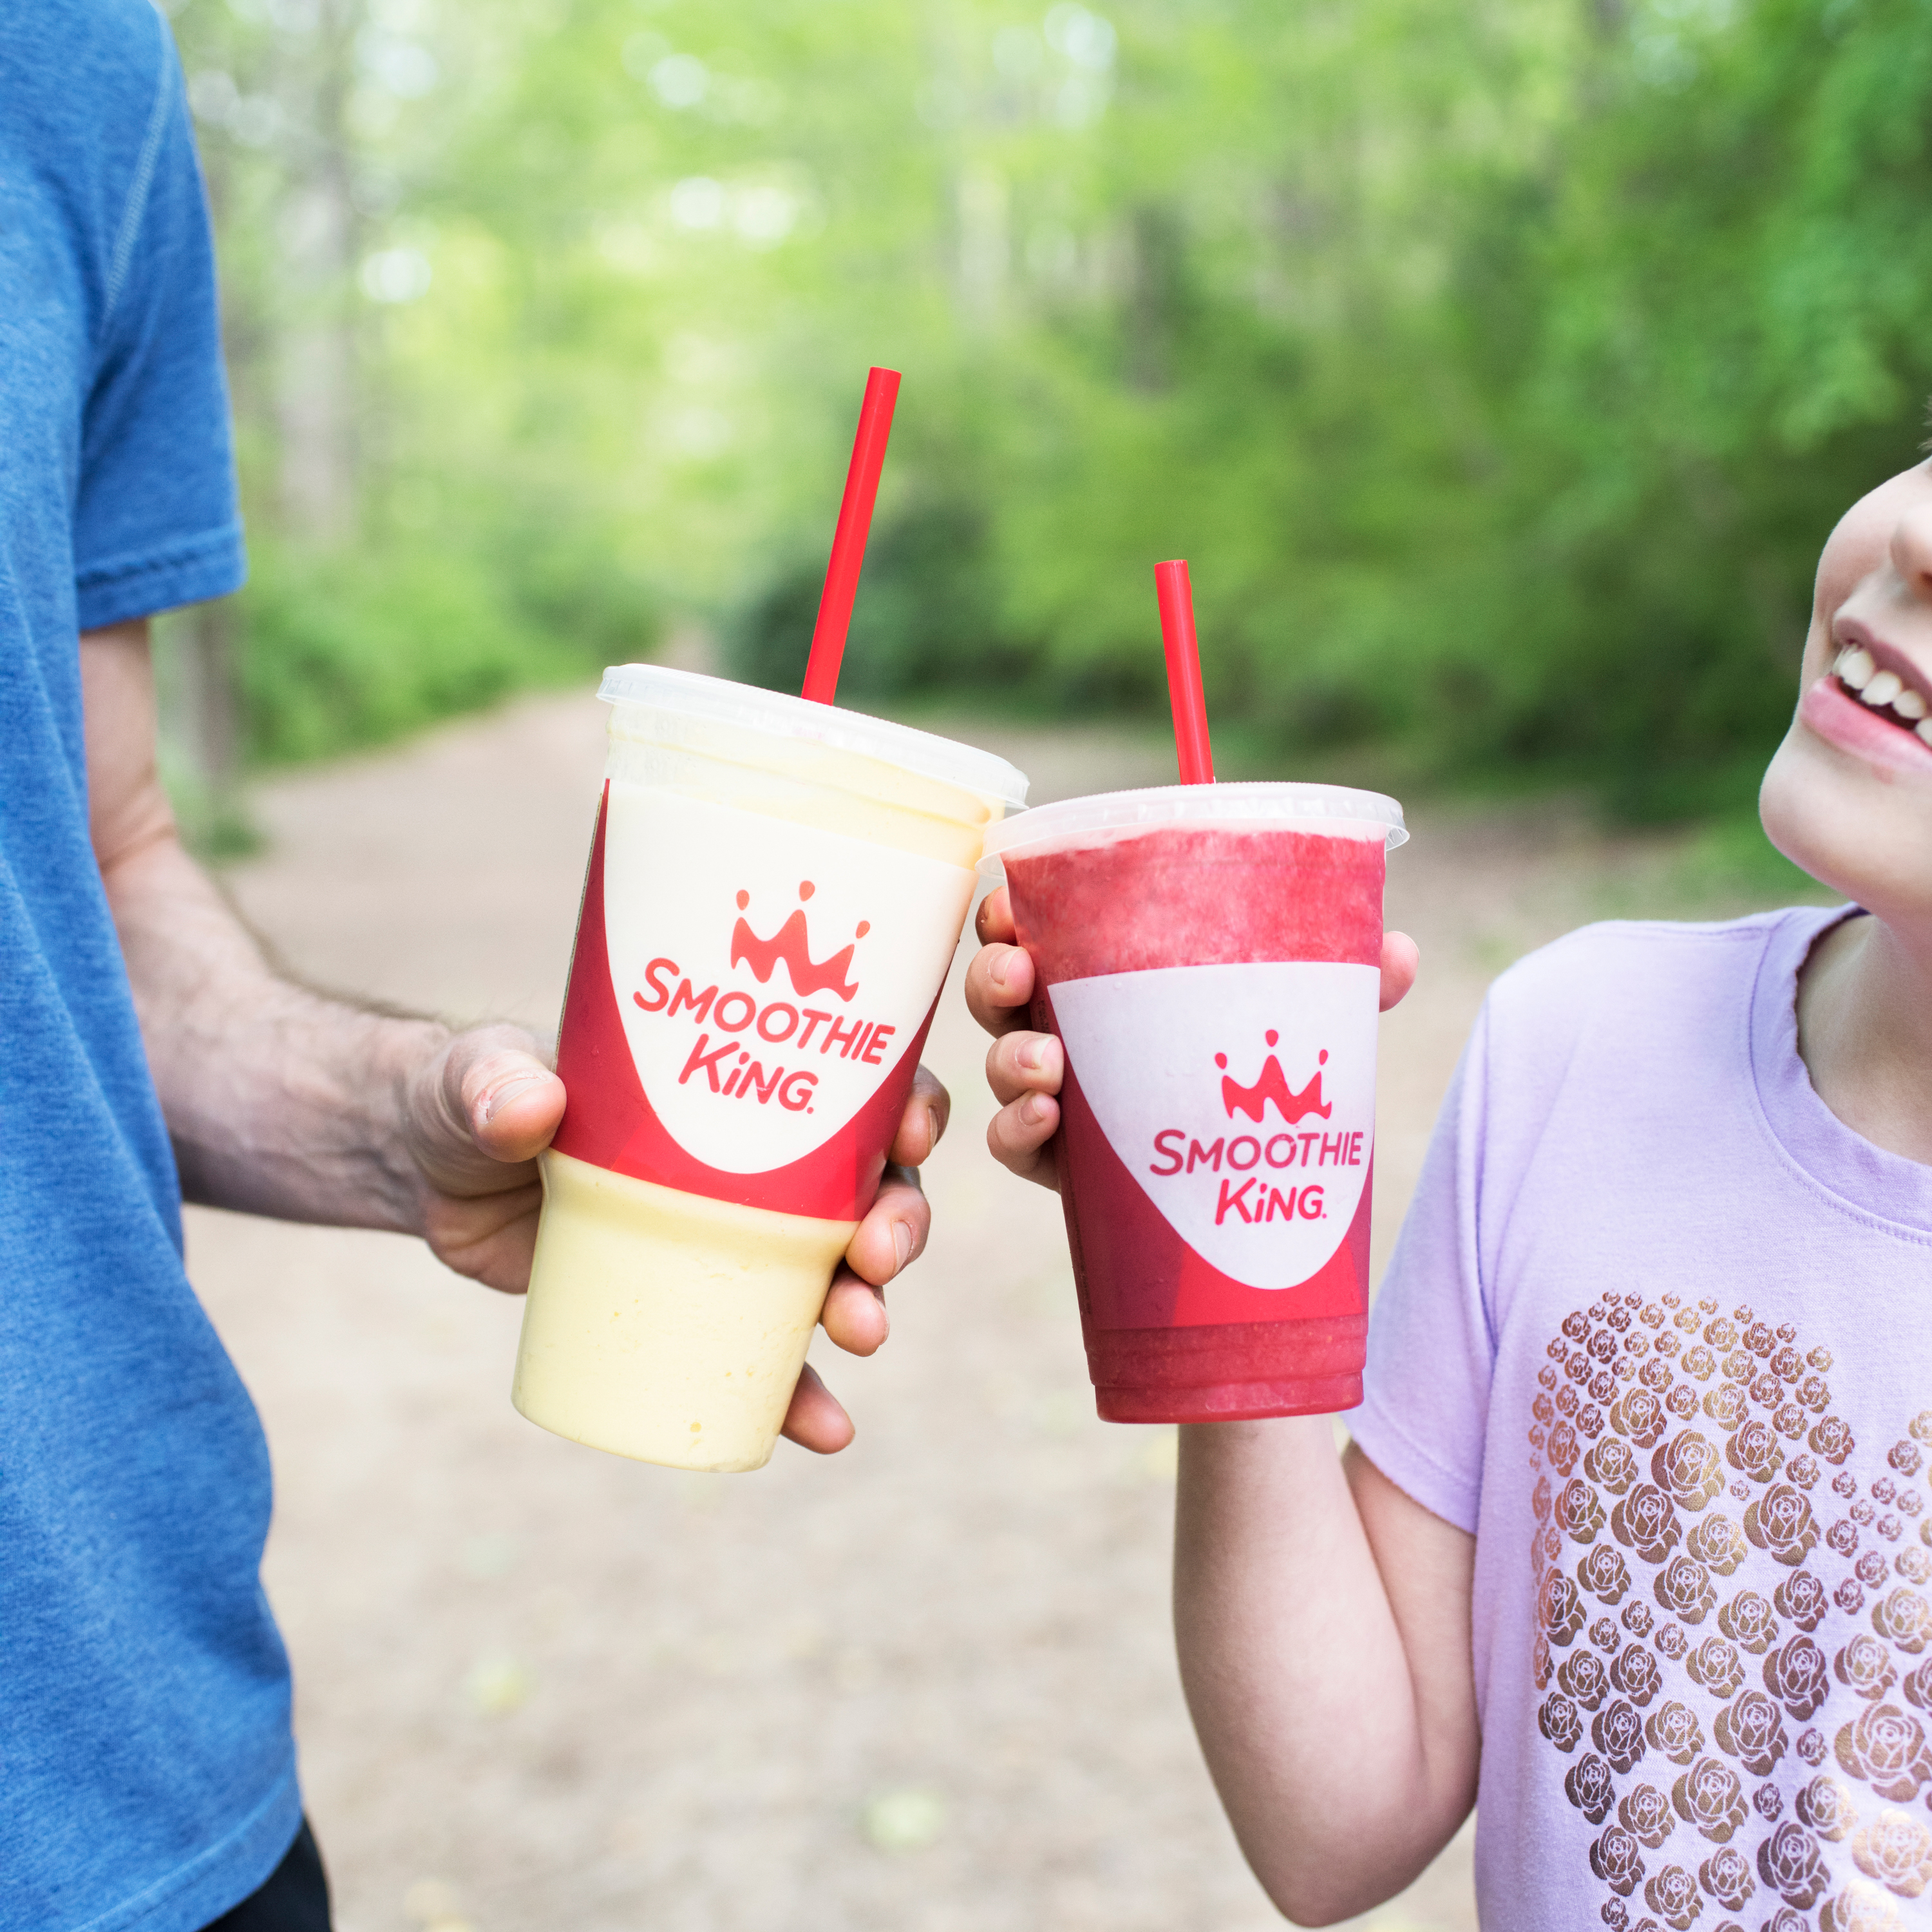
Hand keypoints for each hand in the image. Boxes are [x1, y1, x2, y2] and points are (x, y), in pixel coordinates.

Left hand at [402, 1026, 949, 1455]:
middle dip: (898, 1222)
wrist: (428, 1174)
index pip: (853, 1082)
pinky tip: (827, 1430)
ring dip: (867, 1305)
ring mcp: (730, 1237)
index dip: (903, 1105)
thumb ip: (493, 1082)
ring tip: (861, 1335)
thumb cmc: (469, 1096)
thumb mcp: (477, 1077)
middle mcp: (756, 1158)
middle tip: (876, 1257)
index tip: (909, 1132)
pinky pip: (766, 1359)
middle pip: (867, 1188)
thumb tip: (529, 1106)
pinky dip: (802, 1394)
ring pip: (835, 1275)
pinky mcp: (691, 1304)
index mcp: (739, 1082)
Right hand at [965, 885, 1420, 1191]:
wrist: (1252, 1202)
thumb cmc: (1262, 1083)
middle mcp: (1068, 1033)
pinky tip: (1047, 1121)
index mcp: (1106, 981)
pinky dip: (1018, 1130)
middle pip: (1001, 992)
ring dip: (1009, 1056)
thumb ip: (1348, 984)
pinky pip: (1014, 1145)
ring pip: (1001, 1067)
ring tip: (1046, 1061)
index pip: (1039, 931)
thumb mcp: (1305, 1024)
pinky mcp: (1063, 1169)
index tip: (1013, 900)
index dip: (1009, 911)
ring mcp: (1060, 1102)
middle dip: (993, 975)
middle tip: (1019, 971)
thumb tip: (1397, 951)